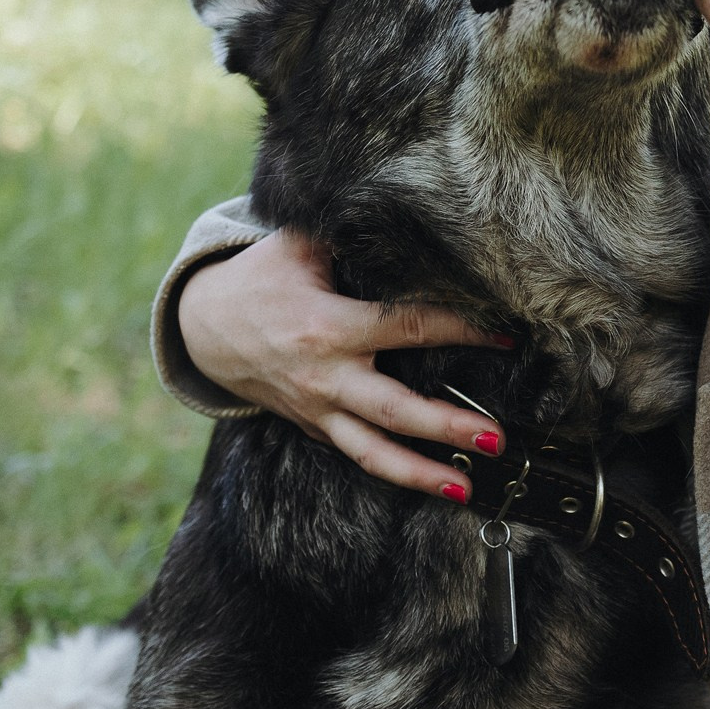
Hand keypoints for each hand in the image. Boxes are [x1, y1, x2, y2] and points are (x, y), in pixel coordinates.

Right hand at [178, 228, 515, 496]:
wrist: (203, 330)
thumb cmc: (263, 280)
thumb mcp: (298, 247)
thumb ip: (350, 239)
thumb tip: (410, 218)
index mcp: (327, 327)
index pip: (404, 327)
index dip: (458, 330)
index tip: (505, 334)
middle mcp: (324, 377)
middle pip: (392, 410)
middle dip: (445, 428)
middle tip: (495, 440)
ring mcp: (317, 411)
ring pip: (371, 453)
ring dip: (420, 475)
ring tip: (467, 490)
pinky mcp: (314, 428)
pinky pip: (356, 455)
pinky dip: (393, 471)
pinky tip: (434, 483)